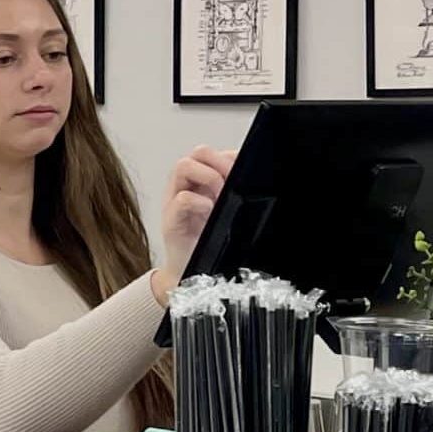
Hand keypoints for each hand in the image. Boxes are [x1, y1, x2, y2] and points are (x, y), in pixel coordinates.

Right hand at [158, 146, 235, 288]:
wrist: (189, 278)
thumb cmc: (210, 248)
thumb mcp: (228, 217)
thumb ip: (236, 197)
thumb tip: (261, 183)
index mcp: (202, 183)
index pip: (214, 153)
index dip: (230, 157)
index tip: (245, 172)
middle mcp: (186, 187)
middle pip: (198, 153)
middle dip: (219, 163)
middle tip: (231, 183)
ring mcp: (175, 202)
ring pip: (183, 166)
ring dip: (207, 177)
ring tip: (219, 196)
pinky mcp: (171, 221)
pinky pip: (180, 199)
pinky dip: (198, 202)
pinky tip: (210, 212)